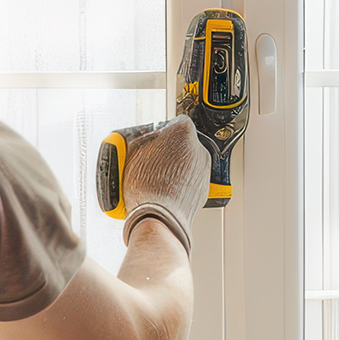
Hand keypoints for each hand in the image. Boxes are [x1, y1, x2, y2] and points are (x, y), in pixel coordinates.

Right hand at [119, 116, 208, 252]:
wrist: (160, 217)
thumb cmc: (147, 186)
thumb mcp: (133, 153)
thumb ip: (144, 140)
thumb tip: (145, 139)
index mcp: (183, 132)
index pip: (175, 122)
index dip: (162, 131)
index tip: (153, 140)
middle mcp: (199, 147)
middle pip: (183, 143)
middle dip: (169, 150)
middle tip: (152, 159)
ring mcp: (204, 168)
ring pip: (188, 161)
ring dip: (175, 166)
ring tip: (156, 178)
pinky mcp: (205, 187)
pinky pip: (191, 179)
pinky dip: (181, 182)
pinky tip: (165, 189)